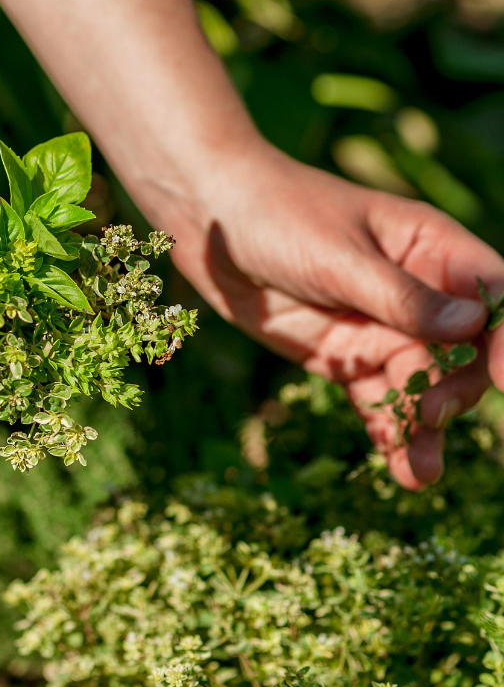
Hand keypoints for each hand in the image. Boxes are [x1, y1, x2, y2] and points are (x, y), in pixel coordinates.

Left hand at [163, 138, 503, 488]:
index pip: (493, 293)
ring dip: (424, 427)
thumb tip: (474, 327)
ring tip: (420, 473)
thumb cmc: (279, 213)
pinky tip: (397, 467)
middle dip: (456, 387)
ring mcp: (378, 327)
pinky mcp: (342, 356)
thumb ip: (401, 296)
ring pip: (419, 384)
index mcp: (429, 247)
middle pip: (463, 351)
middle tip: (430, 411)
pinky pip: (375, 399)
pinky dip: (387, 430)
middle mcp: (414, 292)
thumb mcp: (338, 255)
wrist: (210, 218)